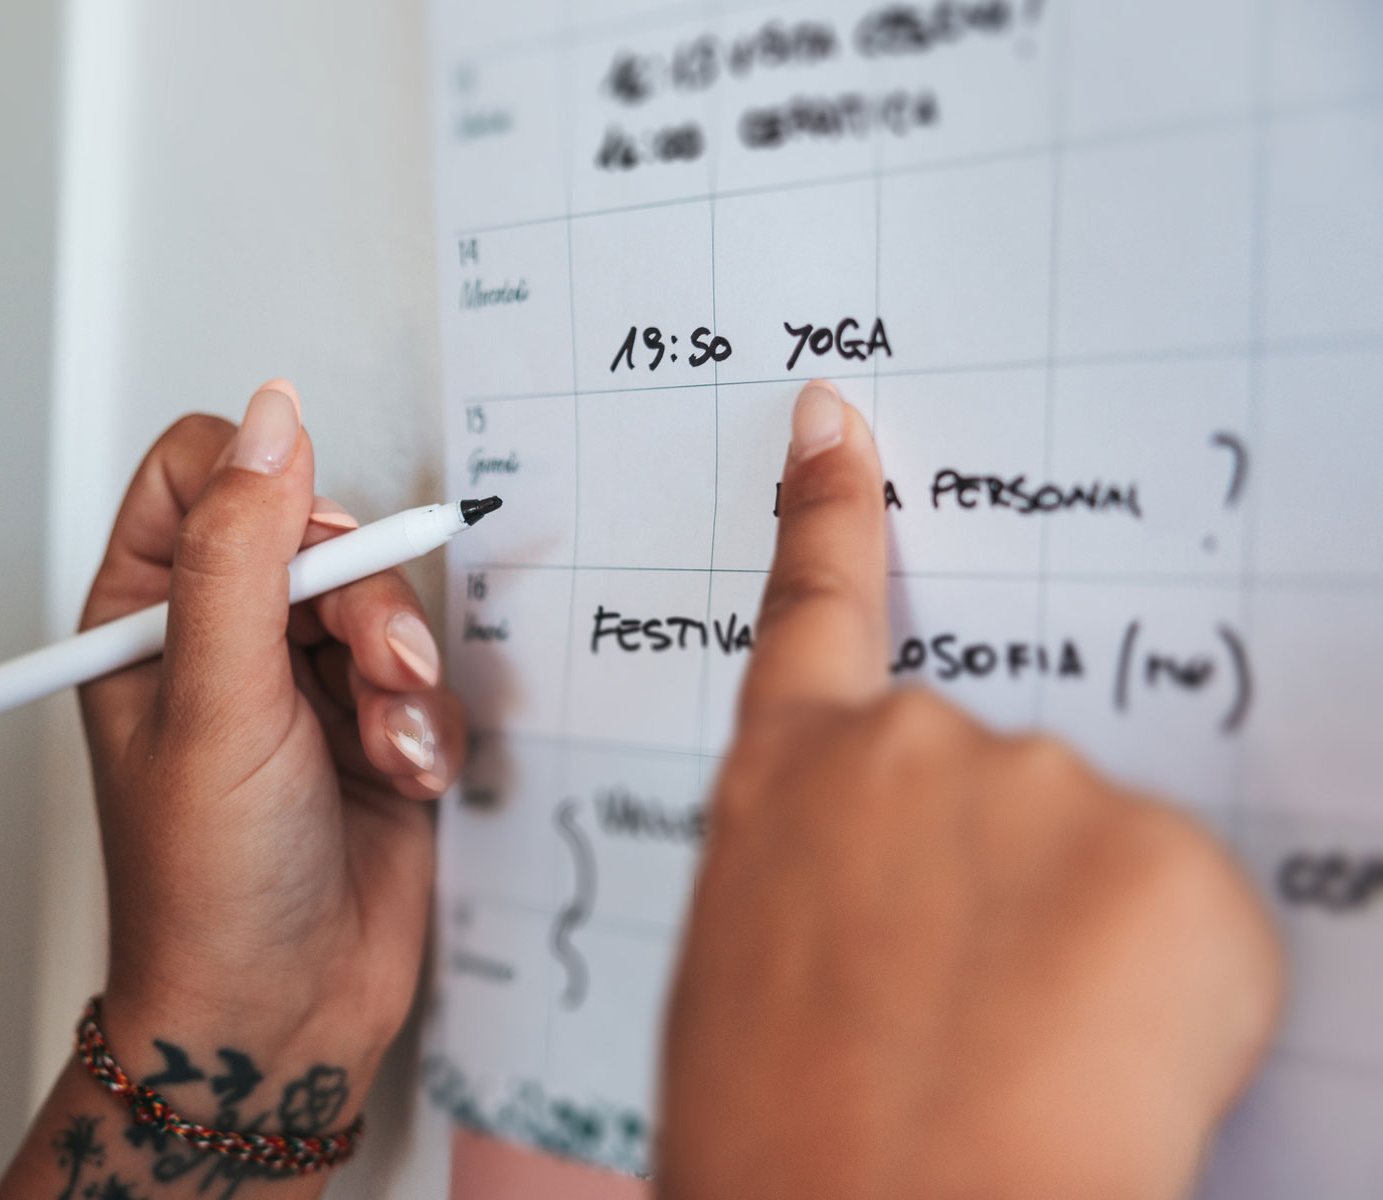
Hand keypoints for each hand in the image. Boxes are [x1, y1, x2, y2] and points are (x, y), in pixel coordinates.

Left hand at [76, 381, 461, 1110]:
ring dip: (400, 674)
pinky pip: (425, 675)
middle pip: (314, 530)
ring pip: (381, 601)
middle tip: (367, 671)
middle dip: (360, 604)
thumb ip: (239, 552)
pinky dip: (428, 726)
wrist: (279, 1016)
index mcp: (146, 613)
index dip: (264, 486)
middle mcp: (222, 638)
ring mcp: (298, 683)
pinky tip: (405, 780)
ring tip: (384, 747)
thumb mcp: (214, 700)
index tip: (307, 544)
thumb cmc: (205, 887)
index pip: (200, 471)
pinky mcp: (368, 731)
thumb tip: (269, 421)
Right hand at [658, 380, 1283, 1199]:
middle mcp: (909, 752)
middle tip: (972, 1011)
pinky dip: (1170, 1000)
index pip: (813, 613)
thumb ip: (813, 884)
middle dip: (1004, 883)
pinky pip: (1191, 920)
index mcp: (782, 786)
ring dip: (1084, 948)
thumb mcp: (739, 986)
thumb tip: (893, 905)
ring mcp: (1044, 788)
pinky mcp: (1169, 856)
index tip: (839, 425)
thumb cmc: (784, 1147)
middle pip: (993, 782)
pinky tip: (1100, 1069)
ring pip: (1100, 854)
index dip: (828, 516)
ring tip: (1022, 1062)